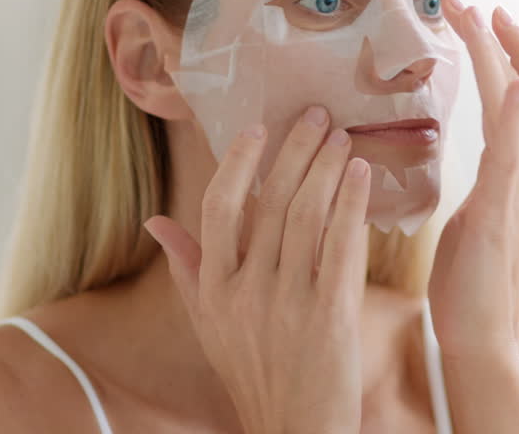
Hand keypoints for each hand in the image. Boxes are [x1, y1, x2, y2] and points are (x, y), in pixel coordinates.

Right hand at [143, 106, 370, 433]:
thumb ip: (187, 268)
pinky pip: (340, 247)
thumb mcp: (209, 324)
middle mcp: (244, 292)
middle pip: (269, 203)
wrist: (295, 431)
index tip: (259, 128)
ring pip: (305, 217)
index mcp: (213, 289)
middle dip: (295, 152)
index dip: (238, 162)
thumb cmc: (254, 373)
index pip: (217, 208)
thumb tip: (155, 222)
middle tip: (317, 116)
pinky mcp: (329, 316)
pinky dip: (351, 206)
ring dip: (325, 169)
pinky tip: (362, 177)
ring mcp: (287, 304)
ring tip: (342, 139)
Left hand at [428, 0, 518, 355]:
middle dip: (507, 42)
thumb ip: (472, 189)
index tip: (480, 20)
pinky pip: (512, 153)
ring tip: (489, 16)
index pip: (514, 100)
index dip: (503, 57)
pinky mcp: (501, 211)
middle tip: (477, 2)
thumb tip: (455, 169)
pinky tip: (514, 82)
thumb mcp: (466, 222)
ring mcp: (516, 189)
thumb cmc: (466, 287)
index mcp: (508, 175)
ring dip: (508, 57)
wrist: (480, 338)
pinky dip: (515, 113)